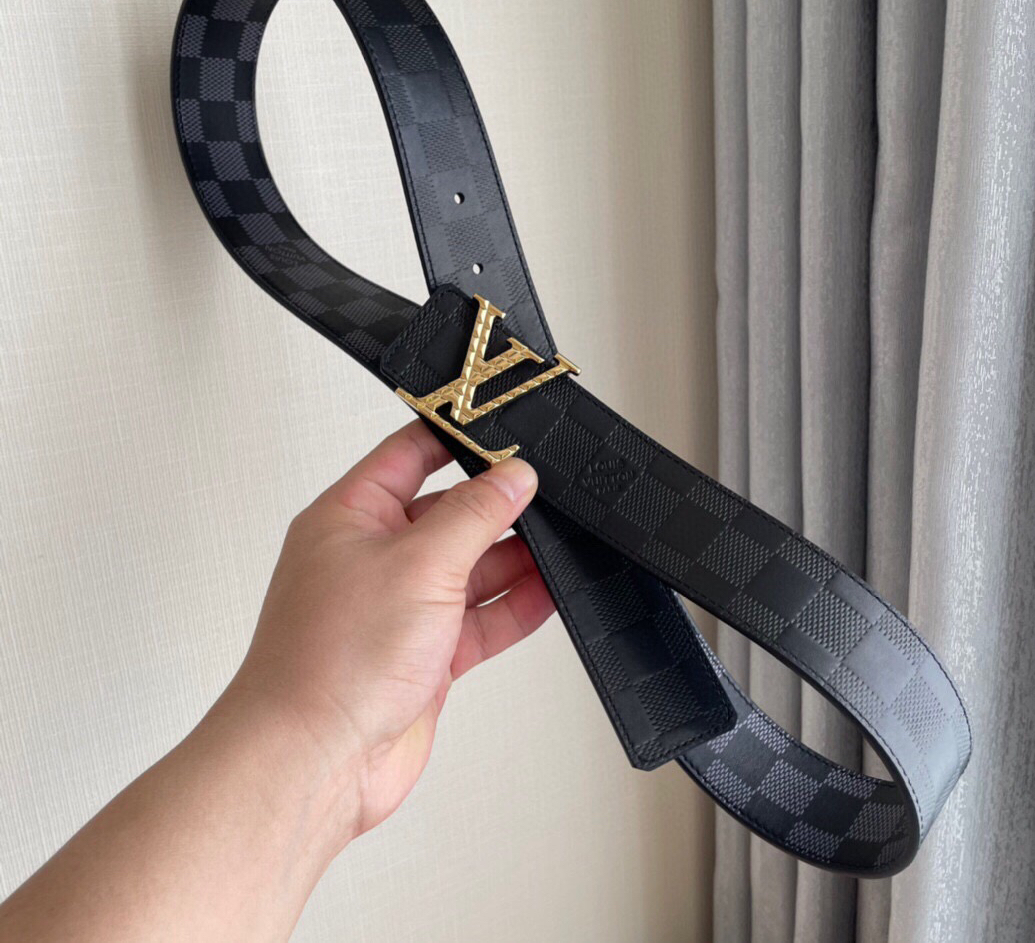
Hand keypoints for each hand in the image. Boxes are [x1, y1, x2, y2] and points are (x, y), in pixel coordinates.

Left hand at [223, 419, 551, 840]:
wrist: (314, 762)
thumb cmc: (331, 662)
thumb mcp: (419, 563)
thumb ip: (474, 515)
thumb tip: (513, 476)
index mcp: (350, 517)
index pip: (407, 454)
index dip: (455, 438)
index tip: (505, 429)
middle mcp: (372, 558)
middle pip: (447, 513)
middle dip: (496, 506)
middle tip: (548, 494)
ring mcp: (398, 608)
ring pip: (468, 569)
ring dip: (513, 559)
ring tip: (561, 543)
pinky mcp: (423, 655)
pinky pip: (478, 619)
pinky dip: (513, 608)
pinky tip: (550, 593)